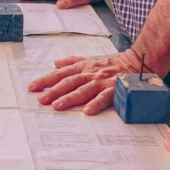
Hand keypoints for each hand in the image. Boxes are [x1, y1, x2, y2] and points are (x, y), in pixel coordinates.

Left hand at [27, 49, 144, 114]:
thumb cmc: (113, 62)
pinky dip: (96, 103)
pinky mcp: (116, 88)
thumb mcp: (91, 58)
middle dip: (53, 91)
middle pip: (69, 82)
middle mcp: (90, 73)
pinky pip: (105, 97)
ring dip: (69, 98)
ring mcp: (102, 81)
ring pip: (83, 89)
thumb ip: (73, 61)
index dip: (46, 80)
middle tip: (41, 99)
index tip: (32, 88)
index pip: (60, 74)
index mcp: (83, 67)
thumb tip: (55, 63)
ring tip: (57, 106)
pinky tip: (87, 111)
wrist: (138, 61)